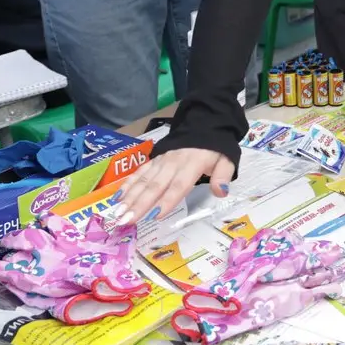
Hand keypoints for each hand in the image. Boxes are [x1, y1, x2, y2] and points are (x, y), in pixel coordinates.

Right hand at [113, 148, 235, 222]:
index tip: (155, 216)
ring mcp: (161, 161)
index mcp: (192, 164)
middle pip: (155, 185)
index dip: (167, 200)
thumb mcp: (227, 159)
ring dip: (129, 197)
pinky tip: (117, 197)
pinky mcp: (154, 160)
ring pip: (143, 180)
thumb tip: (220, 192)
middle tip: (125, 220)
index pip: (178, 185)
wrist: (204, 124)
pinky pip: (139, 172)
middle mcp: (173, 163)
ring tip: (117, 213)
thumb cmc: (214, 148)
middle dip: (139, 204)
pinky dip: (127, 184)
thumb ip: (223, 176)